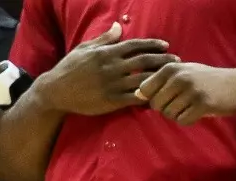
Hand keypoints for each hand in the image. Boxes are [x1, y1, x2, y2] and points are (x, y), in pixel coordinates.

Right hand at [39, 25, 176, 116]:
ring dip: (161, 78)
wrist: (57, 90)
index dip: (152, 45)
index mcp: (106, 52)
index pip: (134, 45)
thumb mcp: (85, 48)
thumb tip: (118, 25)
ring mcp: (113, 84)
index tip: (166, 45)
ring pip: (143, 79)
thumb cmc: (71, 68)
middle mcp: (112, 66)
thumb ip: (104, 38)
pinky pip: (137, 99)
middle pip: (144, 61)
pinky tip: (162, 96)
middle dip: (163, 60)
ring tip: (175, 78)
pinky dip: (151, 97)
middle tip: (179, 60)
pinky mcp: (114, 100)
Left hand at [136, 62, 235, 123]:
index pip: (145, 90)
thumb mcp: (184, 72)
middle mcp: (178, 78)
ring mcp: (191, 91)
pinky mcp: (203, 104)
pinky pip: (183, 120)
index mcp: (170, 68)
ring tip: (189, 109)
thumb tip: (137, 94)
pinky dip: (188, 120)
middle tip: (180, 106)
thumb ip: (161, 80)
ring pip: (169, 114)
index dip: (153, 98)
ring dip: (177, 115)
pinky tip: (197, 114)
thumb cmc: (208, 79)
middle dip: (165, 109)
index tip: (167, 98)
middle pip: (156, 104)